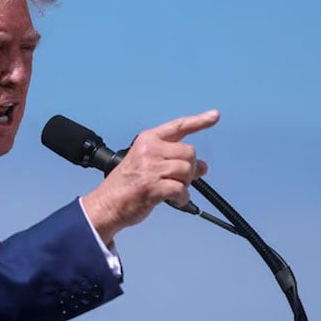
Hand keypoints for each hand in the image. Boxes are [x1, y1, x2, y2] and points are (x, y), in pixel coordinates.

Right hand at [82, 110, 219, 242]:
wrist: (107, 205)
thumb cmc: (125, 185)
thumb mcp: (147, 165)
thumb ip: (173, 161)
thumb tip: (203, 167)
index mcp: (147, 140)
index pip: (178, 126)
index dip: (199, 121)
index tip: (214, 116)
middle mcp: (149, 150)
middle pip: (189, 153)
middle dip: (189, 169)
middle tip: (178, 180)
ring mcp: (150, 168)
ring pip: (187, 171)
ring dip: (184, 185)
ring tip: (171, 191)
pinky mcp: (152, 186)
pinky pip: (181, 189)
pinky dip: (182, 198)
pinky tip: (174, 200)